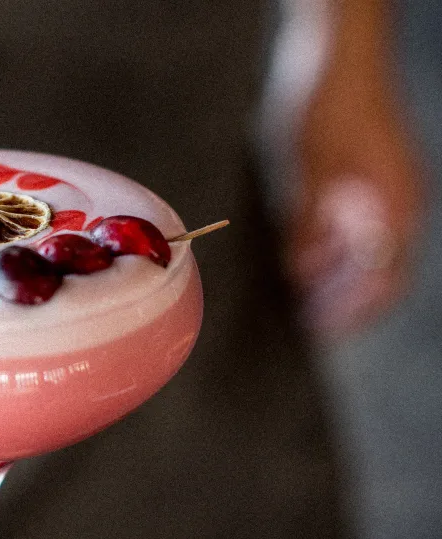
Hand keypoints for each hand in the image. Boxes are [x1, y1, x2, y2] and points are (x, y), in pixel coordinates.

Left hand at [287, 49, 424, 338]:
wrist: (338, 50)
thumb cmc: (327, 102)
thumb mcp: (310, 166)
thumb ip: (309, 221)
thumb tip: (301, 272)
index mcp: (394, 203)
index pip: (383, 280)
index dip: (352, 312)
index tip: (317, 332)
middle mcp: (399, 202)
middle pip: (378, 272)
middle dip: (343, 300)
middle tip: (302, 322)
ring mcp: (388, 189)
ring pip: (367, 251)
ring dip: (336, 277)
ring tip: (295, 298)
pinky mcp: (370, 177)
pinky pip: (356, 227)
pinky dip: (332, 247)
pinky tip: (300, 258)